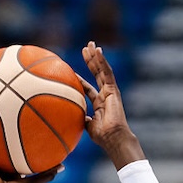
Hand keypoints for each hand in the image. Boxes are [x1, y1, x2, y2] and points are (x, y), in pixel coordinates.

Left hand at [79, 41, 144, 168]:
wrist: (113, 137)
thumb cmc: (102, 136)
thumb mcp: (86, 126)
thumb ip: (81, 118)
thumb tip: (69, 116)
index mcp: (99, 103)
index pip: (88, 87)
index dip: (80, 79)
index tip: (71, 71)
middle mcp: (105, 95)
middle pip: (97, 74)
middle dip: (91, 61)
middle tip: (85, 49)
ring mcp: (110, 91)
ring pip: (102, 70)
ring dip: (96, 57)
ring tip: (90, 45)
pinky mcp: (113, 89)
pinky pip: (107, 72)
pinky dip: (102, 61)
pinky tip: (98, 51)